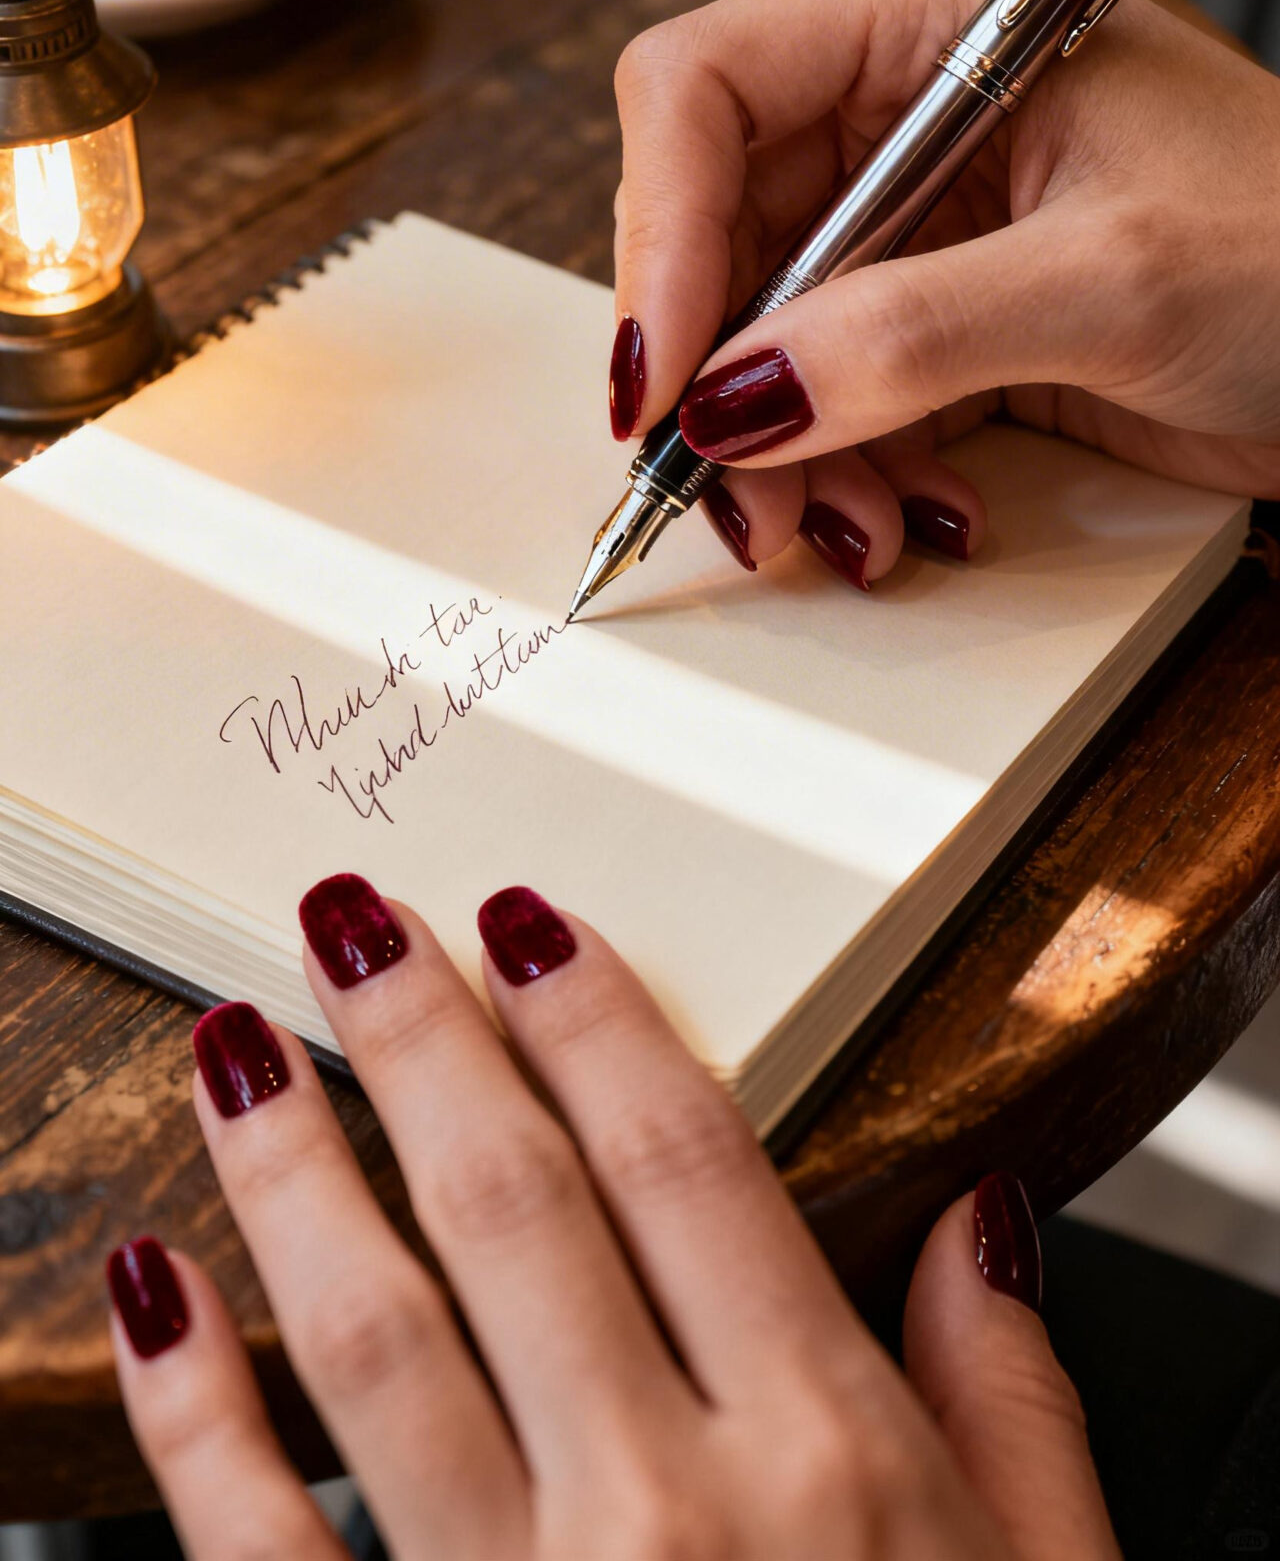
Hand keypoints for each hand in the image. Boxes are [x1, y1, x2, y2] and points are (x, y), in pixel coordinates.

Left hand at [109, 876, 1117, 1558]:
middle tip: (351, 921)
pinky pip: (256, 1543)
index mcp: (829, 1464)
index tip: (527, 920)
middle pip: (515, 1203)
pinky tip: (151, 1289)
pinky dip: (190, 1407)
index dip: (596, 1014)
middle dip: (423, 1037)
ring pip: (372, 1332)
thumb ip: (1019, 1405)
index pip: (686, 1161)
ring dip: (293, 1171)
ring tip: (238, 1045)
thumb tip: (984, 1222)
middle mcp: (666, 1513)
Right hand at [611, 0, 1279, 585]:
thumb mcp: (1110, 282)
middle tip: (735, 498)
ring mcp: (917, 216)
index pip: (705, 90)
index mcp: (932, 14)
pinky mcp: (938, 313)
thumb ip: (910, 336)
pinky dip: (849, 471)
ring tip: (849, 530)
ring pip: (762, 335)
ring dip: (785, 453)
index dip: (662, 238)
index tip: (665, 384)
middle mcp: (903, 101)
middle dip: (721, 380)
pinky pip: (833, 395)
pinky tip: (919, 513)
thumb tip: (736, 404)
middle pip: (716, 230)